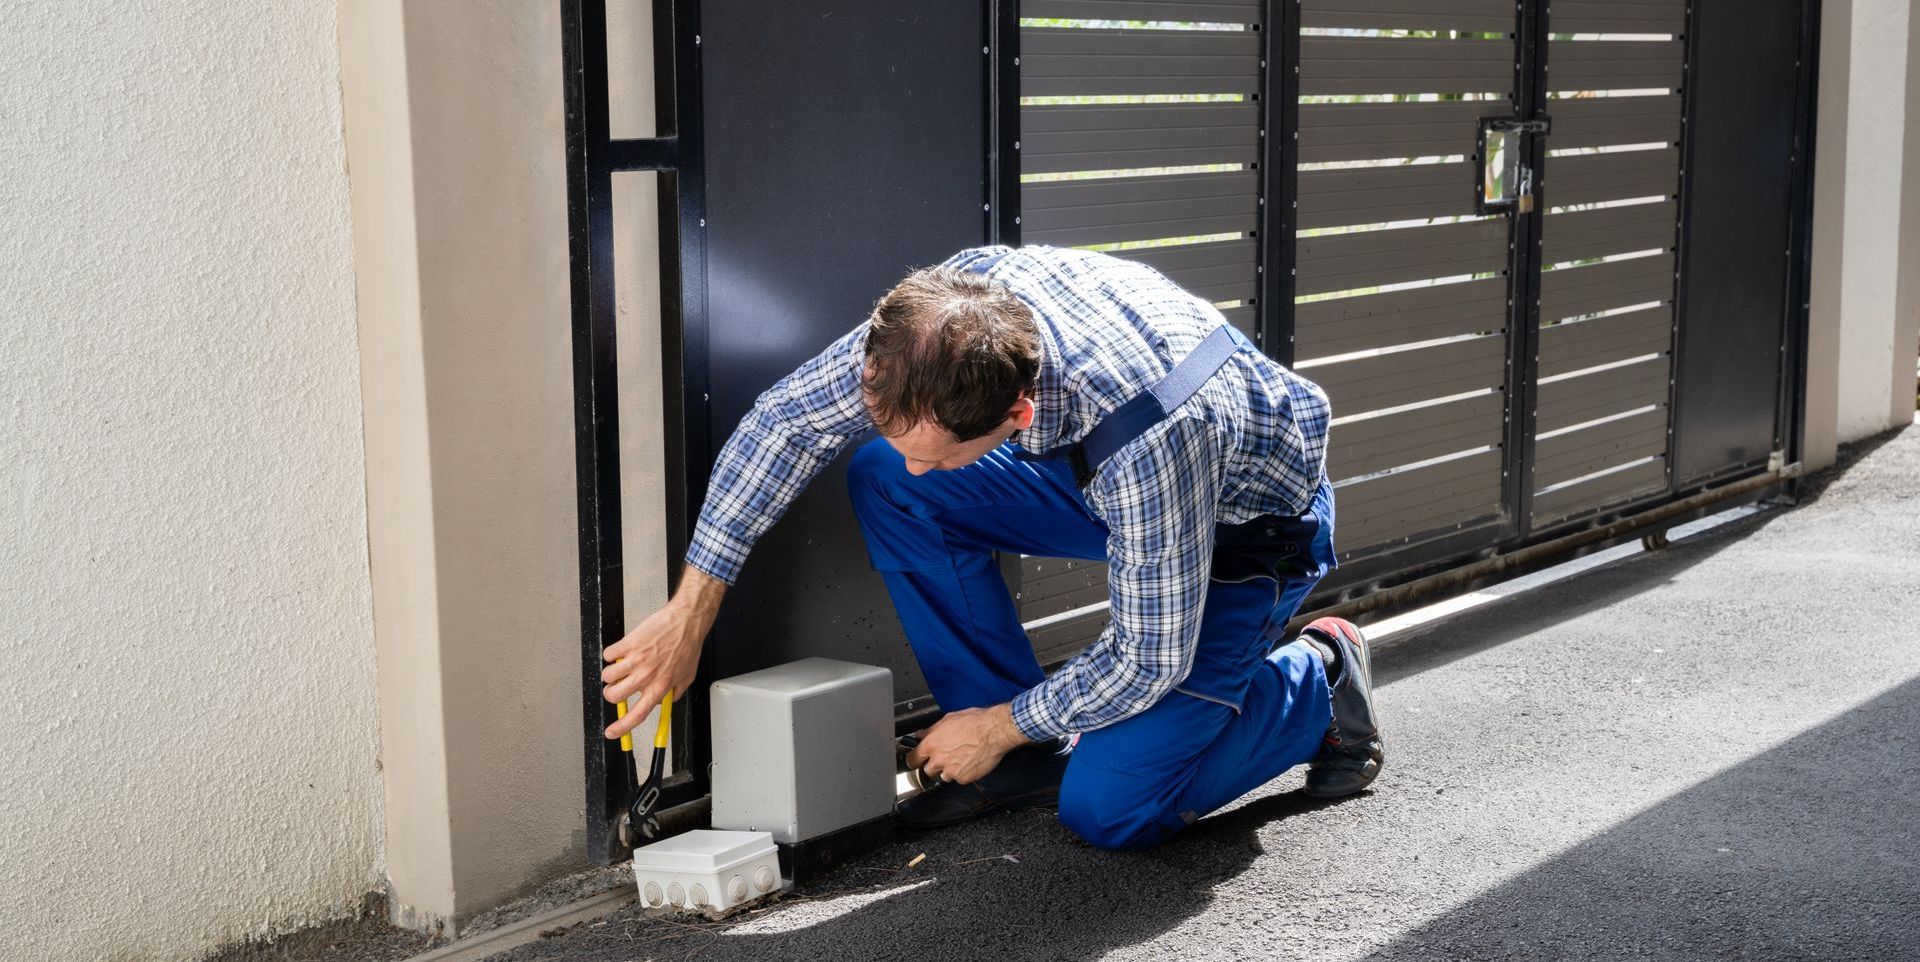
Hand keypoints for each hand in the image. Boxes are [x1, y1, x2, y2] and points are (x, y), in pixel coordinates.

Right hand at [600, 567, 725, 739]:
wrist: (686, 621)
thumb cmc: (688, 646)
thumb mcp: (686, 677)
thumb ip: (673, 693)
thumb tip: (663, 703)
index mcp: (660, 687)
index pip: (637, 715)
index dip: (622, 727)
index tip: (612, 732)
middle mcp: (646, 676)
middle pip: (614, 696)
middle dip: (612, 693)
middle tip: (619, 685)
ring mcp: (636, 660)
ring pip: (607, 676)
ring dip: (612, 673)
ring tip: (624, 665)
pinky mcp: (629, 644)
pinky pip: (608, 655)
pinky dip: (613, 654)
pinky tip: (625, 650)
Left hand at [903, 703, 1030, 784]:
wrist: (993, 732)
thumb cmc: (974, 722)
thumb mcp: (948, 719)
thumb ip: (931, 730)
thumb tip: (921, 733)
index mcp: (932, 744)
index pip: (912, 759)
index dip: (914, 760)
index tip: (915, 760)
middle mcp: (939, 759)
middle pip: (927, 771)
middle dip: (933, 766)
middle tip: (944, 757)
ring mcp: (951, 771)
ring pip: (944, 776)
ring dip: (949, 770)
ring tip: (960, 758)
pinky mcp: (964, 778)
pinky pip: (959, 779)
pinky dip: (963, 773)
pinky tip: (970, 762)